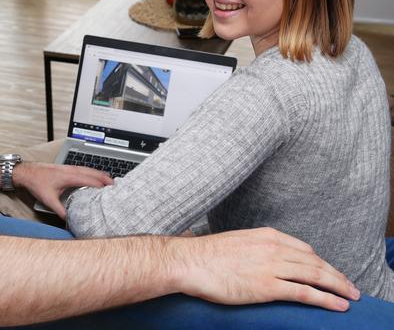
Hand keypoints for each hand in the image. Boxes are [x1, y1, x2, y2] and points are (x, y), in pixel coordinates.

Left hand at [13, 162, 111, 218]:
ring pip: (89, 169)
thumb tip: (70, 220)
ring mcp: (69, 167)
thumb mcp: (49, 200)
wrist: (27, 172)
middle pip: (92, 173)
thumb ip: (61, 211)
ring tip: (110, 179)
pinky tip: (94, 174)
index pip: (90, 180)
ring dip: (100, 174)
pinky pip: (84, 168)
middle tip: (115, 185)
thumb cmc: (37, 183)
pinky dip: (92, 172)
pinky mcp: (67, 167)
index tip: (110, 191)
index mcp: (69, 176)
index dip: (101, 185)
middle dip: (105, 178)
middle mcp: (71, 170)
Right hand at [175, 227, 359, 310]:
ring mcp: (272, 266)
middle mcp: (273, 248)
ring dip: (338, 286)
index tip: (329, 272)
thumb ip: (254, 248)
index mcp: (266, 235)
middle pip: (315, 262)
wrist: (190, 261)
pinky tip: (338, 305)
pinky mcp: (268, 287)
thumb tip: (258, 259)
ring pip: (316, 275)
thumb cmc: (206, 255)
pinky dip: (326, 299)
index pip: (304, 249)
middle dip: (336, 275)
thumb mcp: (236, 242)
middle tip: (351, 286)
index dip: (321, 262)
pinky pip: (305, 292)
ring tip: (351, 296)